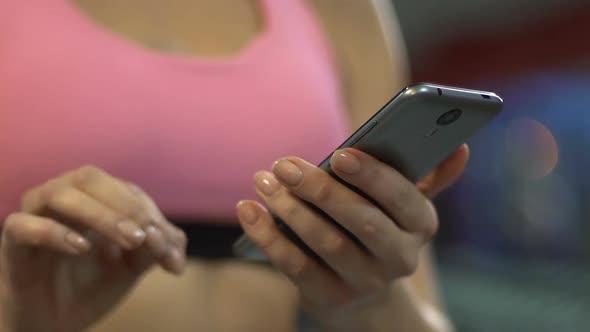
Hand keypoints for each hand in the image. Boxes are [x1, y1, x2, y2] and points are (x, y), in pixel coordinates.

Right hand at [0, 166, 186, 331]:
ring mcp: (35, 215)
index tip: (170, 250)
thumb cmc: (92, 285)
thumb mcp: (131, 268)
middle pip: (91, 178)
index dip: (152, 215)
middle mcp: (64, 198)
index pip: (127, 190)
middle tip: (147, 236)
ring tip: (129, 240)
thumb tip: (177, 243)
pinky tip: (81, 248)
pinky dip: (53, 232)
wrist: (55, 322)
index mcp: (95, 198)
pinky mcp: (13, 242)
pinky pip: (22, 224)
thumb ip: (155, 250)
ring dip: (100, 214)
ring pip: (60, 194)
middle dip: (126, 204)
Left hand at [237, 145, 468, 329]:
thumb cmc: (380, 230)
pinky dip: (269, 236)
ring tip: (264, 180)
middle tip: (285, 164)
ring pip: (325, 242)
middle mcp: (398, 258)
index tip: (339, 154)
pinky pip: (295, 266)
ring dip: (289, 209)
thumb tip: (461, 147)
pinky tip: (249, 210)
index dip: (372, 177)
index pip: (403, 199)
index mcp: (420, 225)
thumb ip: (429, 176)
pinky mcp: (329, 298)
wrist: (366, 296)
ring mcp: (364, 282)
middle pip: (360, 221)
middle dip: (320, 190)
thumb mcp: (405, 207)